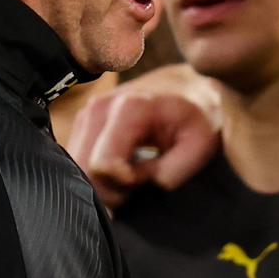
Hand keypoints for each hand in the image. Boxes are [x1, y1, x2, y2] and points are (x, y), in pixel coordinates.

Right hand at [65, 64, 225, 207]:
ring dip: (105, 183)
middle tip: (143, 182)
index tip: (150, 179)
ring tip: (136, 174)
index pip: (103, 167)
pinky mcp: (84, 122)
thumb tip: (137, 187)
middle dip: (112, 189)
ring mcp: (88, 113)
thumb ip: (171, 172)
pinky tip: (124, 169)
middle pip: (84, 171)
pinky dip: (99, 175)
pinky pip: (79, 162)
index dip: (125, 186)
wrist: (188, 88)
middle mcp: (100, 106)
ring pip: (78, 169)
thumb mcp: (200, 145)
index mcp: (131, 108)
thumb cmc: (198, 117)